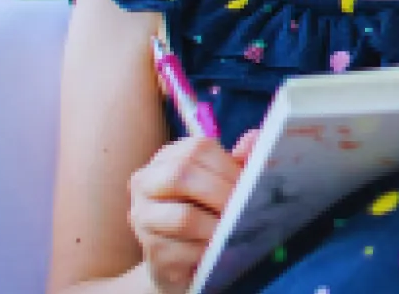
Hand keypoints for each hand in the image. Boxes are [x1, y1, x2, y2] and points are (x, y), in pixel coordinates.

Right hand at [128, 130, 258, 292]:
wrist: (182, 261)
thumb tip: (255, 137)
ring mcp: (143, 219)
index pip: (197, 149)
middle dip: (221, 193)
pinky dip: (209, 251)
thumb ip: (239, 162)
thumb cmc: (206, 213)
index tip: (251, 184)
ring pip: (183, 217)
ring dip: (217, 226)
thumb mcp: (224, 184)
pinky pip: (185, 251)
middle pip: (180, 176)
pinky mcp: (152, 253)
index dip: (229, 166)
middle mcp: (145, 183)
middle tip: (244, 209)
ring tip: (235, 231)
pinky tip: (220, 251)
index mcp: (167, 159)